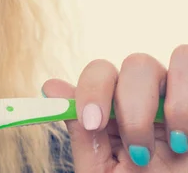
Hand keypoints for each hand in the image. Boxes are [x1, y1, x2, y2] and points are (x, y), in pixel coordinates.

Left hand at [42, 45, 187, 171]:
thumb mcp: (102, 169)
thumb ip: (80, 131)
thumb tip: (51, 86)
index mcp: (114, 106)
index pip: (99, 72)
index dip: (92, 90)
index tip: (92, 124)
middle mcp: (143, 95)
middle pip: (135, 64)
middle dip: (132, 103)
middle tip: (136, 148)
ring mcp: (172, 96)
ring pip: (161, 67)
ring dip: (166, 104)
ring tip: (172, 145)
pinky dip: (186, 100)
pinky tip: (185, 138)